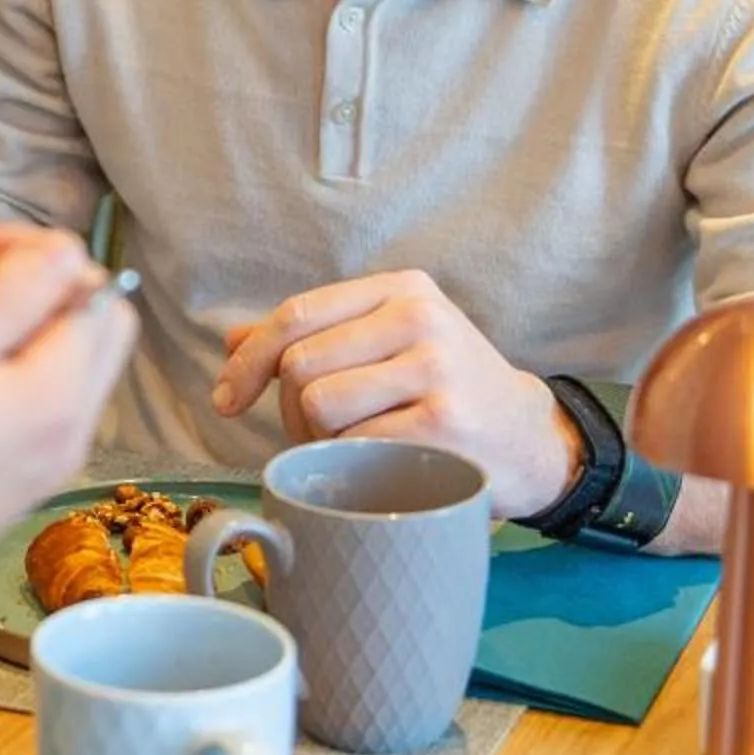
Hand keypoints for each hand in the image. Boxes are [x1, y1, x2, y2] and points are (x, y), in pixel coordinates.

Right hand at [0, 230, 137, 633]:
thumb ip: (8, 296)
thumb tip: (63, 252)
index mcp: (60, 395)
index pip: (92, 286)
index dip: (30, 252)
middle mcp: (69, 428)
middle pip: (78, 323)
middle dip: (14, 291)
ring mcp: (42, 457)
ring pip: (38, 358)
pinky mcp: (10, 477)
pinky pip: (10, 400)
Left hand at [211, 270, 579, 520]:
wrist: (528, 439)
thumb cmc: (445, 391)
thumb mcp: (387, 346)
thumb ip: (315, 338)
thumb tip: (231, 341)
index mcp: (402, 289)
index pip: (297, 314)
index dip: (249, 359)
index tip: (226, 397)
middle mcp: (420, 318)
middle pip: (299, 363)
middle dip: (287, 410)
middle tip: (312, 436)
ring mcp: (435, 369)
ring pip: (318, 403)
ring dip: (317, 439)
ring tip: (351, 448)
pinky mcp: (442, 423)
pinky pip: (352, 445)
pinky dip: (348, 463)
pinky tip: (377, 465)